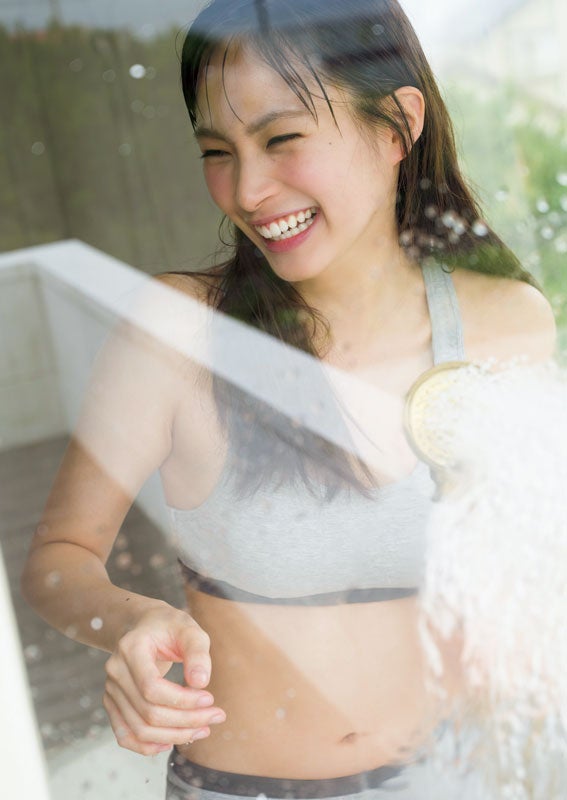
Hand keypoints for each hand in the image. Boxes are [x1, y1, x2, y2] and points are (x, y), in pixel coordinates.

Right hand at [103, 604, 225, 754]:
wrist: (144, 626)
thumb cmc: (169, 626)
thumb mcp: (189, 629)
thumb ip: (197, 652)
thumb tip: (201, 682)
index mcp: (131, 648)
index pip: (152, 687)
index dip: (183, 700)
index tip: (209, 698)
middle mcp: (115, 671)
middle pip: (148, 712)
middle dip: (186, 720)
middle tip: (215, 716)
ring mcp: (111, 689)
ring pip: (139, 728)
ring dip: (173, 736)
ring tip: (202, 729)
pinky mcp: (113, 703)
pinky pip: (125, 735)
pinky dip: (146, 746)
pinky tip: (171, 743)